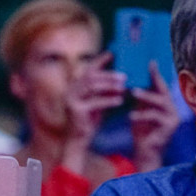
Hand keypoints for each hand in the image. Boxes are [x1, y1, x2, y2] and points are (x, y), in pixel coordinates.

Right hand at [63, 52, 125, 171]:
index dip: (100, 61)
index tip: (114, 55)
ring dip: (109, 85)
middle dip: (108, 74)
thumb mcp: (98, 103)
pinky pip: (95, 102)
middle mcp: (70, 90)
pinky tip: (120, 100)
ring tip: (123, 86)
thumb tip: (121, 79)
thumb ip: (105, 91)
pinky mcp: (76, 110)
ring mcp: (71, 100)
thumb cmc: (88, 121)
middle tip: (124, 75)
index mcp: (74, 86)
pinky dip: (109, 100)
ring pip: (92, 86)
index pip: (88, 70)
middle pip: (90, 76)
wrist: (77, 140)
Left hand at [130, 61, 179, 171]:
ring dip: (146, 96)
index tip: (149, 61)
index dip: (156, 73)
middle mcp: (172, 108)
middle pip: (164, 90)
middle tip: (144, 69)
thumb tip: (132, 78)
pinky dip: (142, 115)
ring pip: (160, 102)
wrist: (146, 153)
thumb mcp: (140, 111)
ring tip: (132, 92)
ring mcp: (173, 117)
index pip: (161, 85)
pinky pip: (155, 117)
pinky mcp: (170, 127)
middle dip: (154, 79)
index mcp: (165, 103)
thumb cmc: (142, 132)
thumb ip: (140, 97)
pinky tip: (131, 116)